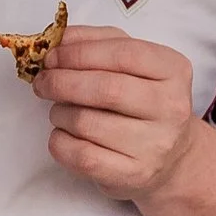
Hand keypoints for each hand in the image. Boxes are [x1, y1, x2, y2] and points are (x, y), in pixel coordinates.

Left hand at [34, 25, 199, 197]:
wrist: (171, 159)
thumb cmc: (140, 102)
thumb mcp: (131, 64)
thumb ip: (96, 42)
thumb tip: (57, 41)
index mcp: (173, 70)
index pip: (124, 53)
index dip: (79, 53)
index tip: (52, 57)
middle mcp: (171, 107)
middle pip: (105, 89)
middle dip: (61, 82)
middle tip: (42, 83)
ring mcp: (155, 144)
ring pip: (86, 122)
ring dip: (59, 113)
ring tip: (60, 111)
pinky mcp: (134, 174)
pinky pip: (81, 155)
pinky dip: (60, 142)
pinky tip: (64, 135)